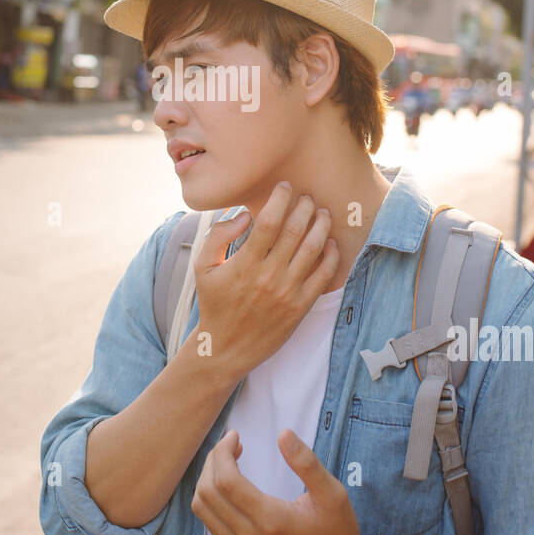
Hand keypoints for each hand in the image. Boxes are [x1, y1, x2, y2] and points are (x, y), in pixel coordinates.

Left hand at [190, 427, 368, 534]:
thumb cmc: (338, 533)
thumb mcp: (332, 493)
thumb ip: (307, 462)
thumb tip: (283, 433)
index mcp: (271, 521)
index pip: (226, 481)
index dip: (223, 452)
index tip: (234, 436)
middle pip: (208, 493)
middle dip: (213, 461)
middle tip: (231, 444)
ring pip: (203, 510)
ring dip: (208, 479)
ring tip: (229, 462)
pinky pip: (211, 525)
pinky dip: (212, 500)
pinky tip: (231, 486)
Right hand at [194, 183, 338, 386]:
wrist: (225, 347)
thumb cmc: (214, 304)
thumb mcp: (203, 268)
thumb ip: (219, 236)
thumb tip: (245, 215)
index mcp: (245, 264)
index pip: (268, 221)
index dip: (280, 199)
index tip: (285, 187)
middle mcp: (269, 276)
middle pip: (295, 231)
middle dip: (304, 207)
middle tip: (307, 196)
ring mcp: (287, 292)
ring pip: (313, 249)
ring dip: (321, 226)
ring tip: (322, 213)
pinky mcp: (300, 307)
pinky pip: (323, 276)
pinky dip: (330, 255)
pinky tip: (330, 243)